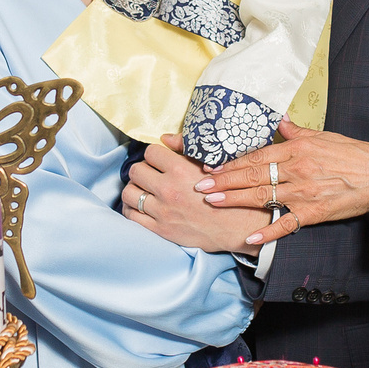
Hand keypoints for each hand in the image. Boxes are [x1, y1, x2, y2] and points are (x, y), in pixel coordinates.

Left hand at [124, 136, 265, 255]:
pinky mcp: (161, 229)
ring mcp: (163, 211)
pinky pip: (132, 216)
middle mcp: (168, 189)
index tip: (159, 160)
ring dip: (134, 188)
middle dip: (142, 169)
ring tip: (143, 189)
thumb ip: (186, 148)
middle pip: (136, 171)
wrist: (238, 226)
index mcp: (180, 170)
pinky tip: (139, 205)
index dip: (154, 154)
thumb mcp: (212, 164)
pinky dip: (131, 208)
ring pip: (129, 193)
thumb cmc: (228, 192)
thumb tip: (164, 138)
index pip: (150, 152)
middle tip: (150, 174)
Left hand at [195, 122, 368, 248]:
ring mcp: (304, 192)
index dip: (231, 163)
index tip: (211, 167)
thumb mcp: (323, 136)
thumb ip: (297, 131)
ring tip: (212, 203)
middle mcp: (297, 169)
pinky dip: (267, 232)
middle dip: (224, 182)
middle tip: (200, 186)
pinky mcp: (314, 212)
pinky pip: (286, 223)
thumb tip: (279, 120)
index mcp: (297, 148)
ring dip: (235, 201)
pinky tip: (249, 238)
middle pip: (253, 175)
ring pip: (262, 196)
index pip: (256, 156)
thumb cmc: (353, 154)